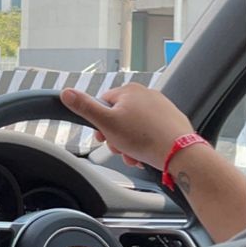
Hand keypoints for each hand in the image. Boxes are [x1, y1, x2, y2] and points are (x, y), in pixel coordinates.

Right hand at [60, 82, 192, 169]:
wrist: (179, 151)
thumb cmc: (144, 137)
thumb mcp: (106, 123)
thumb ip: (85, 107)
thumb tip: (66, 92)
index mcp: (128, 91)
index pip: (104, 103)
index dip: (100, 123)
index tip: (103, 137)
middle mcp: (146, 93)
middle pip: (120, 116)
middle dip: (117, 136)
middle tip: (119, 149)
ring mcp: (161, 106)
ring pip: (136, 125)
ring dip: (130, 143)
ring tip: (134, 156)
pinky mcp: (171, 119)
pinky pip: (151, 129)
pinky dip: (146, 142)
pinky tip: (146, 154)